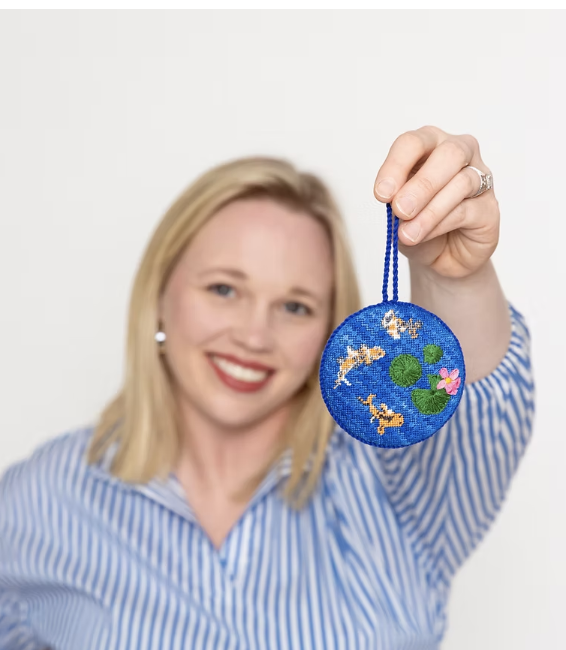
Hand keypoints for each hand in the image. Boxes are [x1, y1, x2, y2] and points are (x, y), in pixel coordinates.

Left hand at [373, 125, 498, 278]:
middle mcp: (460, 154)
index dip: (396, 166)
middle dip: (421, 184)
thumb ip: (398, 200)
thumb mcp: (398, 211)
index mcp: (430, 146)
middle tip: (400, 210)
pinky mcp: (489, 208)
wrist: (441, 255)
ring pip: (462, 182)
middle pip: (448, 153)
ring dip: (429, 210)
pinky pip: (467, 210)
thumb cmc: (419, 224)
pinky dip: (440, 224)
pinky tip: (423, 236)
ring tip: (407, 234)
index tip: (381, 194)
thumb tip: (398, 202)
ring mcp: (480, 179)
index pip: (413, 142)